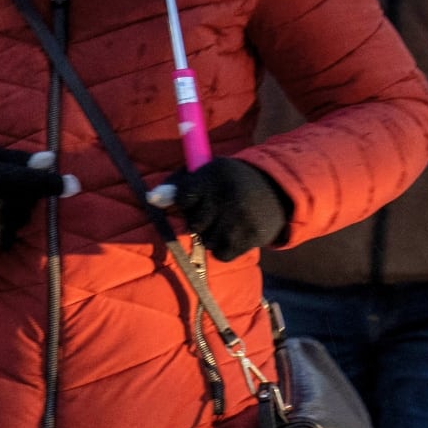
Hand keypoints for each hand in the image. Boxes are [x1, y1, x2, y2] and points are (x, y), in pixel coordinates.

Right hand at [0, 148, 72, 255]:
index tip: (74, 185)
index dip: (55, 184)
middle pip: (29, 204)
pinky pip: (6, 239)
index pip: (34, 182)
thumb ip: (20, 159)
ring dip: (13, 215)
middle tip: (3, 190)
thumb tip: (53, 160)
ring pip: (19, 223)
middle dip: (24, 198)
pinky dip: (2, 232)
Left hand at [173, 157, 291, 262]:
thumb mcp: (205, 173)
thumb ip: (176, 186)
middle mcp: (229, 196)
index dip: (184, 203)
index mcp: (215, 174)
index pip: (182, 197)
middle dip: (199, 221)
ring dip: (211, 236)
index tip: (195, 199)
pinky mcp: (252, 236)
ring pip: (206, 241)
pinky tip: (231, 234)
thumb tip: (151, 200)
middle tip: (214, 211)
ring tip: (224, 222)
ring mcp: (242, 218)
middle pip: (194, 224)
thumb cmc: (229, 183)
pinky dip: (222, 249)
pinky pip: (221, 254)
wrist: (276, 190)